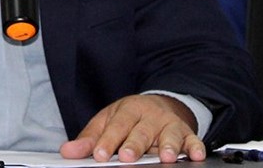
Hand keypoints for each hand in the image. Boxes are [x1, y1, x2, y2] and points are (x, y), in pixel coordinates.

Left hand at [59, 94, 205, 163]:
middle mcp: (149, 115)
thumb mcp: (107, 122)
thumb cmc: (127, 118)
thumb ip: (90, 139)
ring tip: (166, 157)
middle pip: (141, 130)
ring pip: (169, 134)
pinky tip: (195, 154)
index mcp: (127, 109)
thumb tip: (67, 151)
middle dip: (134, 144)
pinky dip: (195, 146)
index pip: (116, 125)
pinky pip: (192, 139)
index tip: (99, 154)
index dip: (108, 140)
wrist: (157, 105)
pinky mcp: (186, 133)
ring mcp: (168, 124)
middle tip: (127, 157)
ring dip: (168, 145)